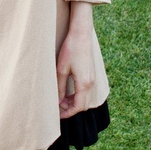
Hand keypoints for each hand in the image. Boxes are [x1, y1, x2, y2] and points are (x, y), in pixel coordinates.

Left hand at [57, 2, 95, 119]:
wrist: (81, 34)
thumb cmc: (70, 49)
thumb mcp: (61, 69)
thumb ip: (60, 87)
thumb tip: (58, 101)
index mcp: (84, 84)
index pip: (78, 107)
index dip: (68, 113)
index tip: (58, 115)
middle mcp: (91, 83)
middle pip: (83, 105)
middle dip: (71, 109)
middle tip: (58, 107)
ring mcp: (92, 79)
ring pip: (86, 99)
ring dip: (74, 102)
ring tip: (61, 99)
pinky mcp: (91, 74)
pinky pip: (86, 91)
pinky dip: (78, 95)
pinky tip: (68, 91)